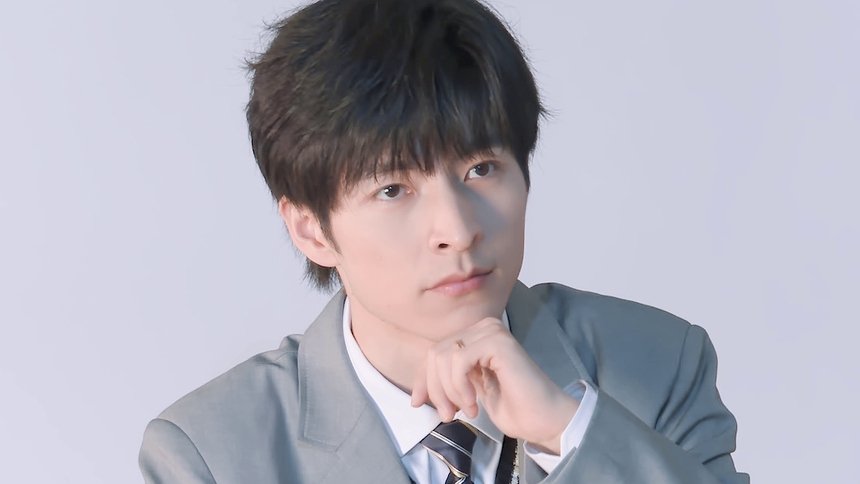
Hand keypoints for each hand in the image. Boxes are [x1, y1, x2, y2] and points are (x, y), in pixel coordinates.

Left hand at [410, 317, 578, 454]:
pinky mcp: (497, 341)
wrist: (544, 420)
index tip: (418, 404)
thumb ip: (447, 382)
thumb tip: (415, 394)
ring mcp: (492, 331)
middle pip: (435, 353)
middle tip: (448, 415)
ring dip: (448, 391)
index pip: (434, 352)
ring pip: (443, 356)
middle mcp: (484, 328)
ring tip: (466, 411)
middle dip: (435, 389)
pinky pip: (459, 360)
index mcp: (476, 337)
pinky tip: (474, 404)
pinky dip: (459, 386)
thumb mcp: (468, 393)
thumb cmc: (513, 408)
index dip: (422, 379)